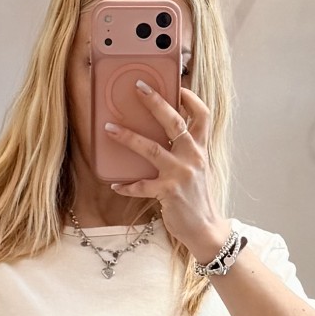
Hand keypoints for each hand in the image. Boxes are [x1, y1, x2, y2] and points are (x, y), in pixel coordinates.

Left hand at [103, 82, 228, 261]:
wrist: (205, 229)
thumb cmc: (197, 198)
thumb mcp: (198, 170)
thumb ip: (186, 151)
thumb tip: (164, 137)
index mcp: (200, 149)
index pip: (202, 116)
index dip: (190, 99)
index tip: (177, 86)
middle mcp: (192, 157)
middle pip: (174, 122)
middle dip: (155, 102)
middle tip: (138, 87)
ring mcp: (180, 174)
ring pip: (151, 148)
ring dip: (128, 137)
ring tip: (109, 128)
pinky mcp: (169, 192)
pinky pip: (141, 186)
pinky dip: (127, 186)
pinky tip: (116, 185)